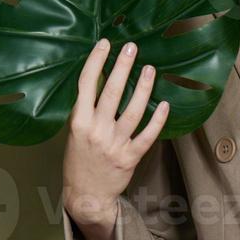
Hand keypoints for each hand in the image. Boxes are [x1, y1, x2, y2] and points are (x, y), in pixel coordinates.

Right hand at [62, 38, 169, 229]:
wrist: (86, 195)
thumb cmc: (78, 160)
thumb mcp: (74, 133)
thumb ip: (85, 110)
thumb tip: (101, 80)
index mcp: (79, 122)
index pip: (86, 85)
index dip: (96, 62)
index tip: (105, 44)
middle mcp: (96, 131)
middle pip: (111, 92)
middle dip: (122, 67)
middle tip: (132, 48)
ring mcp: (115, 144)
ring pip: (133, 111)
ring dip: (143, 88)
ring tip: (149, 69)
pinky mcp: (130, 157)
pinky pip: (147, 135)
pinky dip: (157, 120)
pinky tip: (165, 104)